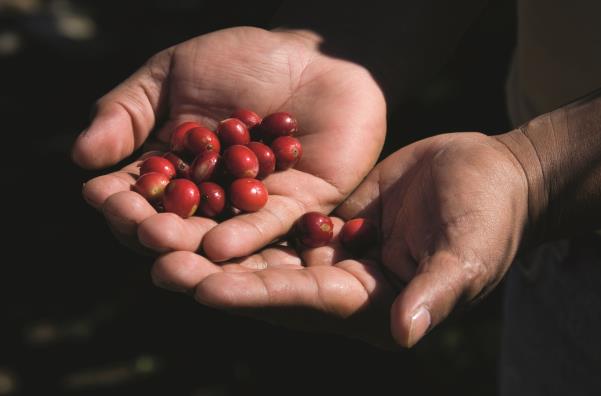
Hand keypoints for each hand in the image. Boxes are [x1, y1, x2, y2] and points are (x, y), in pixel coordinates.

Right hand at [73, 27, 385, 259]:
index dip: (120, 199)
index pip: (140, 194)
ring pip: (216, 237)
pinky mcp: (298, 208)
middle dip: (152, 230)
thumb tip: (80, 156)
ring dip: (190, 245)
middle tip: (140, 231)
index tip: (103, 197)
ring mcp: (252, 206)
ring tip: (166, 245)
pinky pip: (268, 228)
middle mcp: (211, 196)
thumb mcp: (173, 73)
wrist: (314, 54)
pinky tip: (218, 246)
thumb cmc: (241, 59)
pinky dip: (242, 236)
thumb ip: (127, 111)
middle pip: (175, 225)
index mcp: (176, 168)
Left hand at [150, 132, 528, 347]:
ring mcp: (333, 252)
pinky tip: (199, 197)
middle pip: (271, 282)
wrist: (494, 174)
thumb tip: (405, 334)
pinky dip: (241, 211)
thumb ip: (437, 291)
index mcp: (374, 303)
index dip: (257, 295)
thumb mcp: (470, 252)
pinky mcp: (329, 219)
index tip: (205, 288)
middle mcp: (344, 286)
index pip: (307, 302)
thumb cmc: (492, 215)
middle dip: (217, 275)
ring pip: (265, 251)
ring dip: (215, 245)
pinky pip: (279, 216)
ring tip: (159, 234)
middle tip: (158, 263)